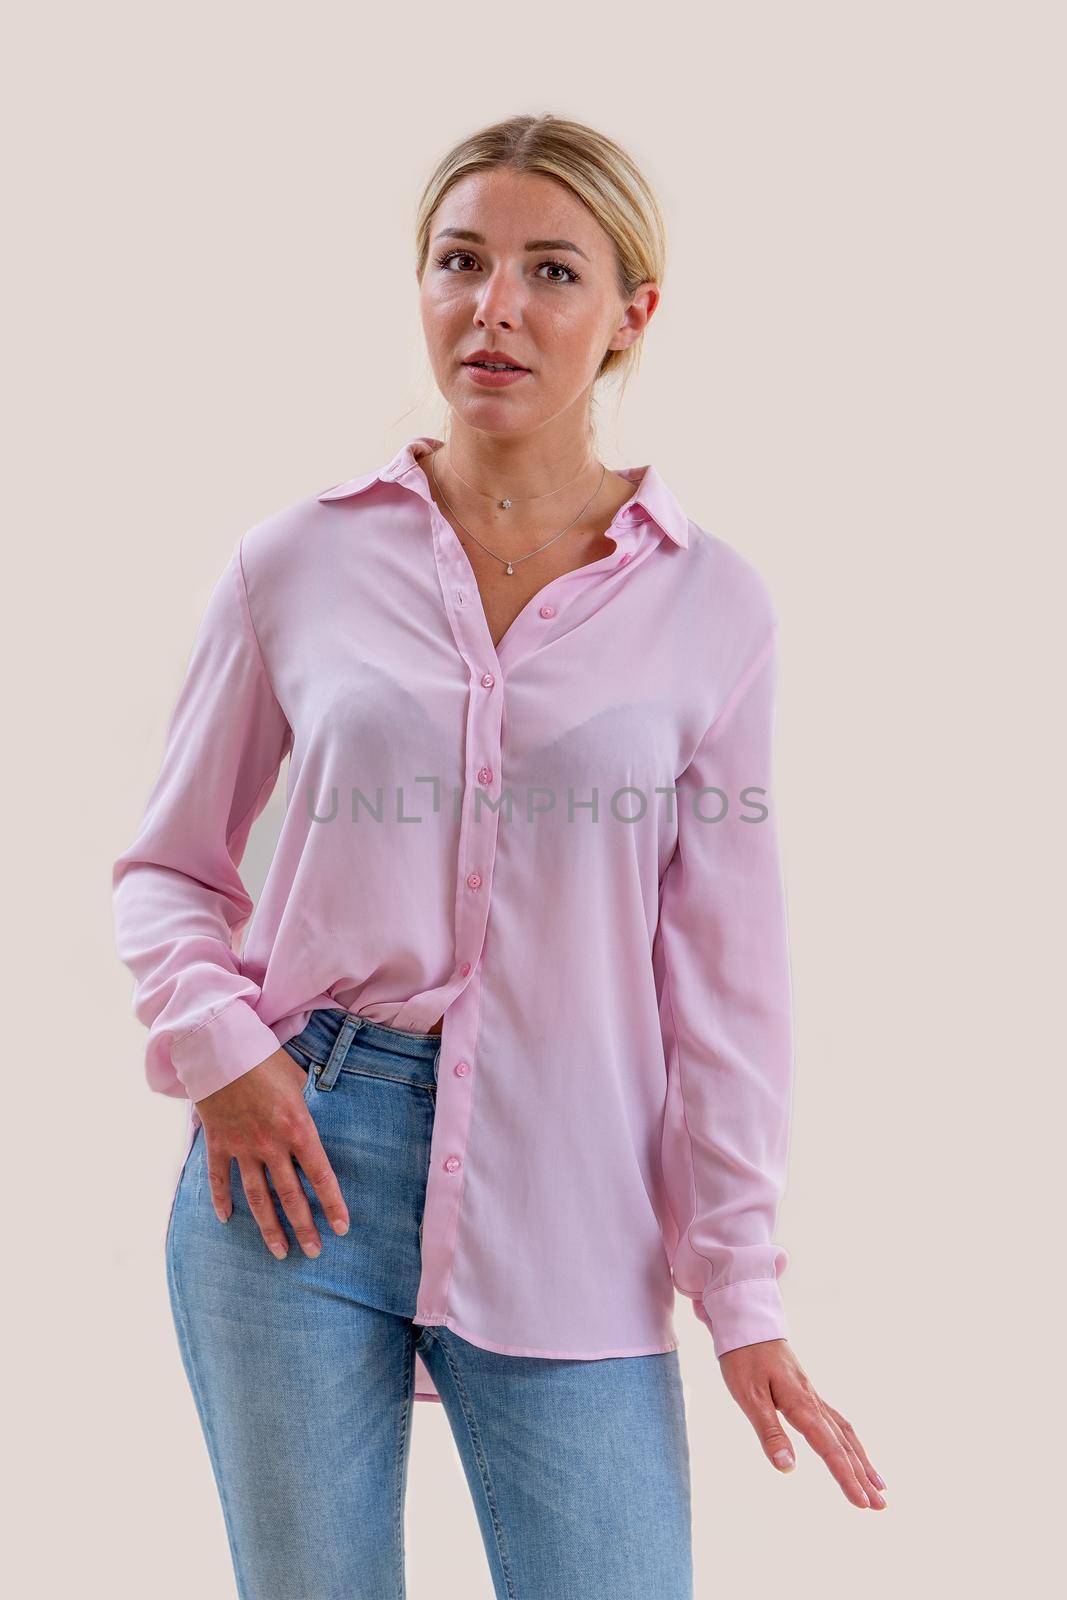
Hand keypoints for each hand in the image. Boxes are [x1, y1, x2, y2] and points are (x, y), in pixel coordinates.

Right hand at [195, 1049, 349, 1259]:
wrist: (220, 1048)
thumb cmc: (264, 1059)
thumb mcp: (297, 1078)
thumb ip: (306, 1104)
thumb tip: (312, 1115)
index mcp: (298, 1128)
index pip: (321, 1176)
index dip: (332, 1205)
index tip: (341, 1228)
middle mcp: (271, 1144)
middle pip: (290, 1196)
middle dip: (304, 1227)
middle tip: (313, 1252)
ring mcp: (242, 1147)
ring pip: (257, 1197)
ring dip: (269, 1227)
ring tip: (279, 1251)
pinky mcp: (218, 1143)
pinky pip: (219, 1178)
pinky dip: (222, 1200)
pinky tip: (227, 1219)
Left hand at [719, 1338, 885, 1508]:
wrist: (748, 1325)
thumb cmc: (744, 1358)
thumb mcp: (749, 1396)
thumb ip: (769, 1432)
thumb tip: (788, 1469)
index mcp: (801, 1404)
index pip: (829, 1448)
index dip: (846, 1477)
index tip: (862, 1503)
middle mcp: (814, 1402)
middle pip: (844, 1445)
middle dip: (863, 1476)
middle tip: (881, 1506)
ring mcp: (813, 1397)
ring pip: (845, 1434)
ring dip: (863, 1461)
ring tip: (880, 1486)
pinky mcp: (808, 1394)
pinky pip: (837, 1422)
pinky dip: (850, 1441)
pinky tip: (855, 1452)